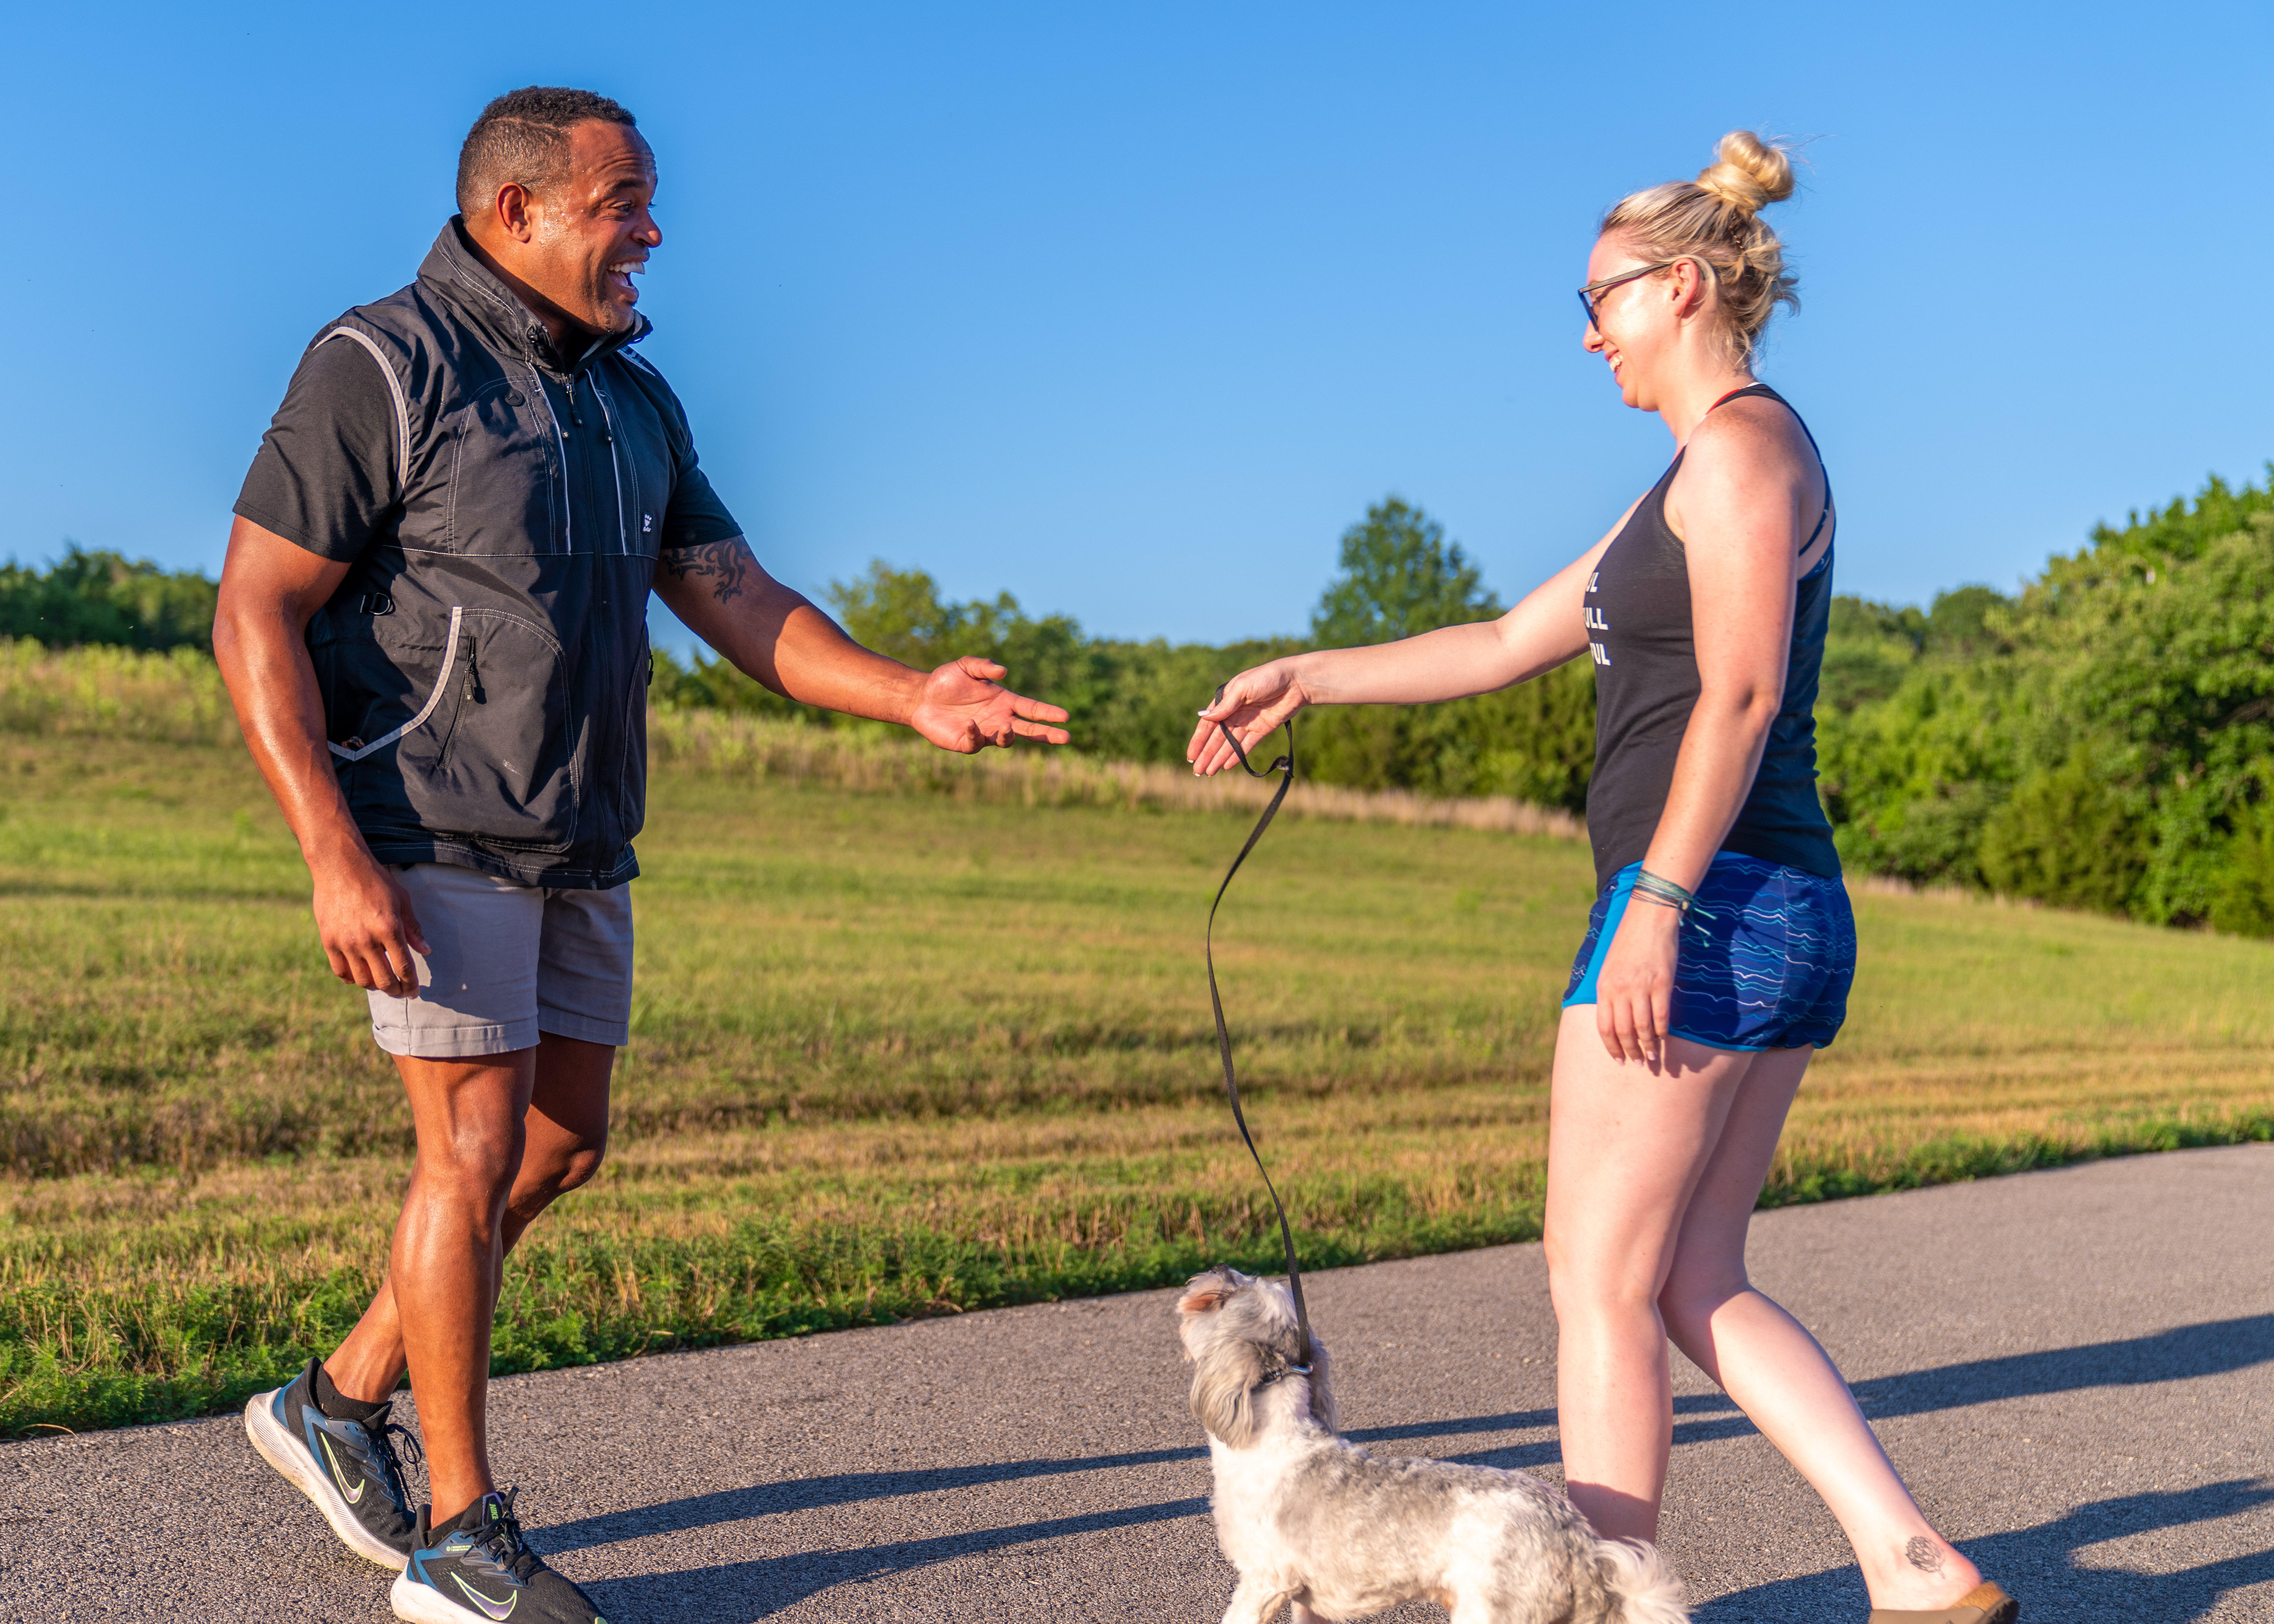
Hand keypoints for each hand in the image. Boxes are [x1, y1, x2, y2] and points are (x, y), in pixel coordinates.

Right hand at [311, 852, 430, 997]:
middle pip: (383, 980)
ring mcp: (345, 942)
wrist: (339, 866)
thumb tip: (426, 951)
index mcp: (389, 929)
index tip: (415, 992)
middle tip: (401, 992)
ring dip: (375, 986)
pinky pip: (340, 971)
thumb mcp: (402, 900)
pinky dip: (352, 979)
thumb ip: (413, 928)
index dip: (411, 984)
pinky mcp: (328, 941)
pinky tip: (360, 976)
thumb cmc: (375, 880)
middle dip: (396, 991)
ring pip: (362, 980)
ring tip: (382, 983)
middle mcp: (366, 940)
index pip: (404, 968)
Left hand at [907, 656, 1070, 751]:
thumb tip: (1003, 672)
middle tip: (1065, 738)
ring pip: (1006, 740)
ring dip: (1009, 735)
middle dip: (1047, 734)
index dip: (1048, 713)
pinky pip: (977, 743)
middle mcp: (999, 719)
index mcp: (1004, 701)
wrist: (920, 697)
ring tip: (1006, 727)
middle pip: (1029, 729)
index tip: (1065, 716)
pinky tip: (969, 724)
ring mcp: (985, 733)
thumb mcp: (965, 666)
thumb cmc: (946, 681)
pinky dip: (976, 734)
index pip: (1032, 708)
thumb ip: (984, 667)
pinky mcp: (967, 743)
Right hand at [1187, 661, 1307, 775]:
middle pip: (1217, 738)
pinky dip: (1236, 756)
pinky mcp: (1262, 729)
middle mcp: (1235, 712)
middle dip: (1207, 754)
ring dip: (1219, 758)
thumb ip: (1225, 706)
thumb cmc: (1268, 677)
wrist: (1297, 682)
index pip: (1208, 724)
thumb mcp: (1242, 688)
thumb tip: (1203, 717)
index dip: (1198, 740)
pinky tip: (1226, 766)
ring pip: (1230, 744)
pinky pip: (1246, 746)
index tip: (1190, 756)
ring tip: (1209, 772)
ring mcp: (1248, 722)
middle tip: (1197, 771)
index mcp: (1226, 700)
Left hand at [1595, 898, 1679, 1065]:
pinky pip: (1661, 1016)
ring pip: (1642, 1028)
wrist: (1648, 917)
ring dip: (1648, 1047)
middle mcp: (1619, 990)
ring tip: (1653, 1058)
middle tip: (1639, 1064)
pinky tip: (1663, 1039)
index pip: (1604, 1027)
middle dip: (1630, 1052)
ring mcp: (1640, 988)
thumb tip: (1612, 1016)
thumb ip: (1609, 991)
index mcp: (1603, 987)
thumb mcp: (1609, 967)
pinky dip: (1661, 1031)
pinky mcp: (1661, 984)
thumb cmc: (1628, 942)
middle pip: (1623, 1032)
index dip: (1612, 1048)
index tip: (1619, 1060)